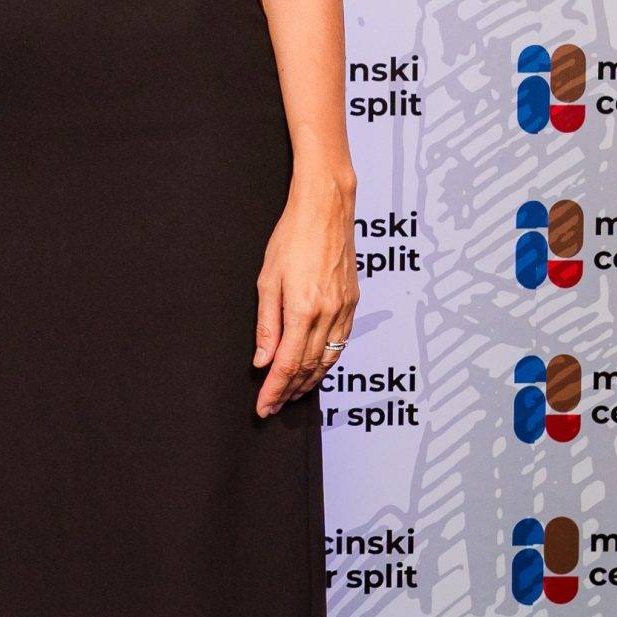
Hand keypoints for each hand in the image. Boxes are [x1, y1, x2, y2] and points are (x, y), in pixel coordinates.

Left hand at [253, 176, 357, 417]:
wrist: (326, 209)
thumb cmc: (292, 237)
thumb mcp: (267, 280)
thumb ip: (266, 325)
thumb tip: (262, 360)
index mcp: (304, 309)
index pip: (287, 364)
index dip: (274, 390)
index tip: (263, 407)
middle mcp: (329, 313)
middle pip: (309, 367)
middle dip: (290, 391)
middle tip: (274, 406)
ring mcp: (345, 309)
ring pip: (329, 359)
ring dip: (309, 381)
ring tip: (291, 393)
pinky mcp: (353, 302)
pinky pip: (341, 342)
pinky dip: (327, 361)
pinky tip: (316, 368)